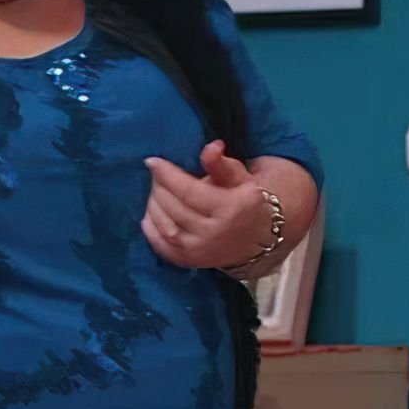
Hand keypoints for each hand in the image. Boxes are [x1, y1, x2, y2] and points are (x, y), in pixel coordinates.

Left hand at [140, 141, 273, 270]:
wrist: (259, 237)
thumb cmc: (246, 201)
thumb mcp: (240, 177)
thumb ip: (221, 163)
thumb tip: (211, 146)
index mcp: (230, 208)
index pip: (188, 190)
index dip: (166, 174)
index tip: (152, 161)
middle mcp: (214, 233)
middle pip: (174, 207)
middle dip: (159, 187)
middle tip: (156, 175)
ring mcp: (201, 250)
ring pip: (165, 226)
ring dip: (153, 206)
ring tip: (154, 192)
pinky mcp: (191, 261)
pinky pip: (162, 247)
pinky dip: (150, 231)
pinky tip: (149, 215)